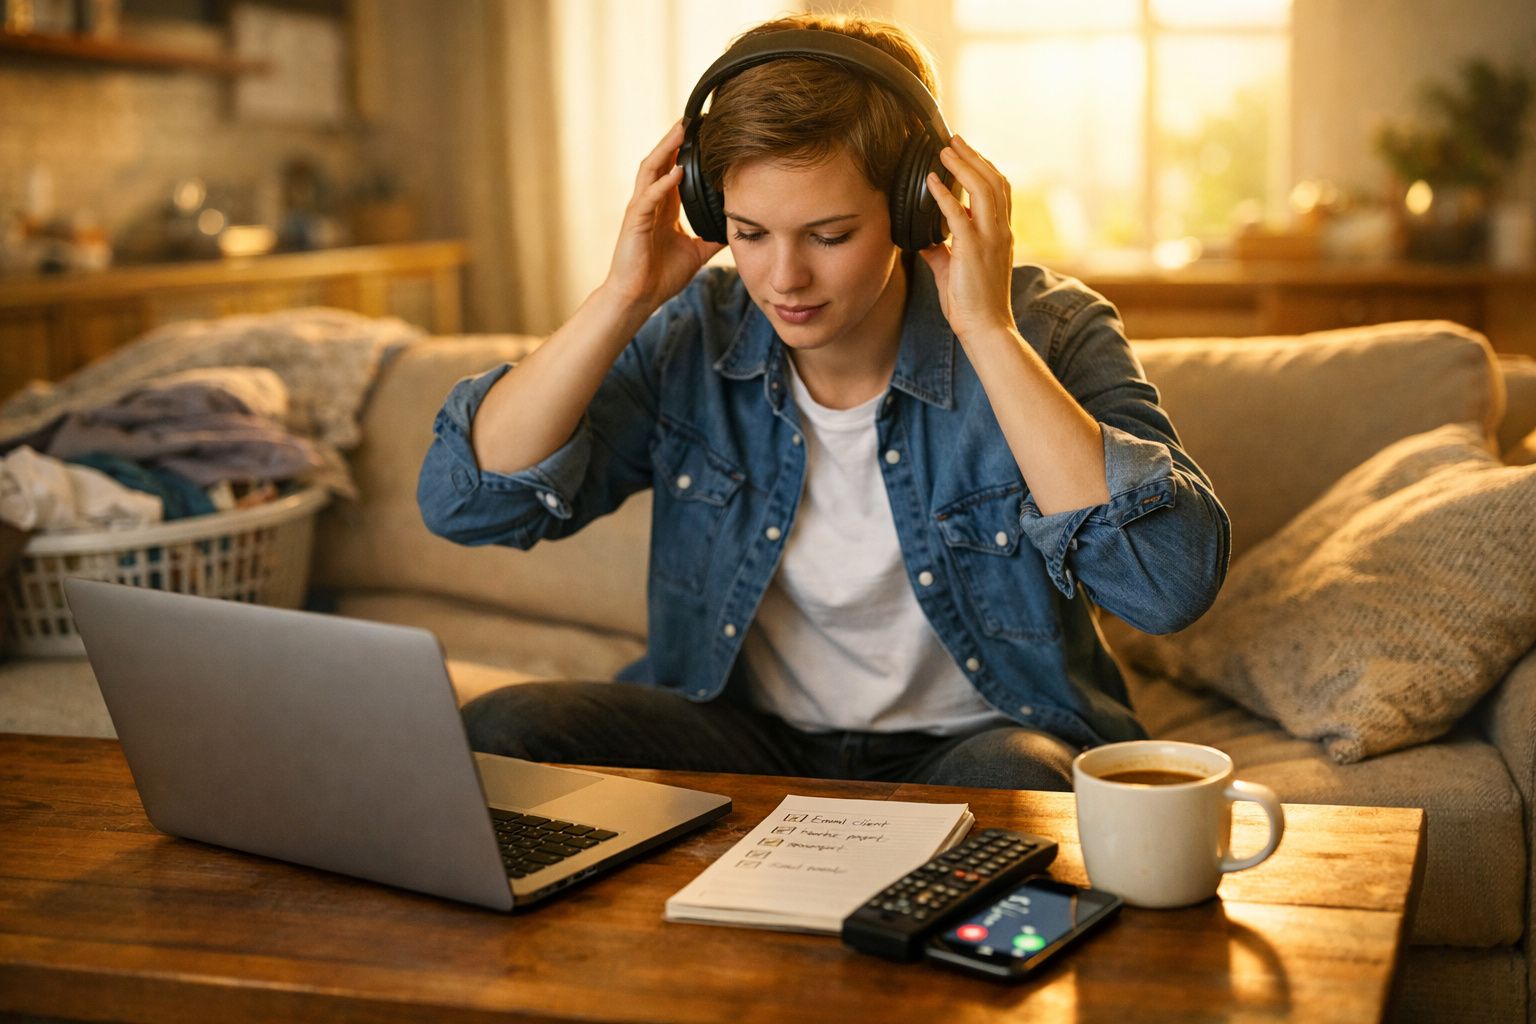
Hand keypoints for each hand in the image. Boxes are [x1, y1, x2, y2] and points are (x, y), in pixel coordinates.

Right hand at [602, 120, 725, 311]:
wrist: (639, 298)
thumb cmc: (660, 276)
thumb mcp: (696, 252)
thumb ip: (711, 237)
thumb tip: (735, 228)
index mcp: (663, 208)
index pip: (673, 170)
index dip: (684, 151)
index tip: (703, 133)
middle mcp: (650, 203)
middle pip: (660, 161)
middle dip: (674, 140)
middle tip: (691, 118)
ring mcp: (640, 210)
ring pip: (650, 171)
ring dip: (665, 149)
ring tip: (680, 131)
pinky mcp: (634, 223)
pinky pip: (648, 198)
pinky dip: (662, 184)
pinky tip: (676, 172)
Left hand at [918, 136, 1016, 344]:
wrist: (985, 328)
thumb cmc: (972, 304)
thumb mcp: (955, 271)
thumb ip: (943, 252)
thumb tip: (926, 239)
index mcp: (1000, 234)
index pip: (999, 190)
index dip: (984, 167)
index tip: (966, 153)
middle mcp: (999, 231)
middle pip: (993, 181)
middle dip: (973, 157)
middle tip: (953, 140)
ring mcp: (989, 239)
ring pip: (982, 189)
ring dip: (962, 166)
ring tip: (945, 150)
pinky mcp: (973, 249)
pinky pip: (958, 213)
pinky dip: (944, 194)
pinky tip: (931, 180)